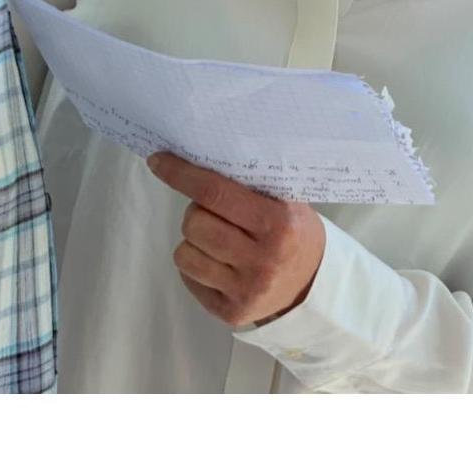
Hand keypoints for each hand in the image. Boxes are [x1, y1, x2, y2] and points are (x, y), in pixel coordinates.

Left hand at [146, 152, 325, 329]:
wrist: (313, 286)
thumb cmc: (293, 231)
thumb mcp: (286, 201)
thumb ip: (250, 185)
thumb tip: (198, 160)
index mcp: (277, 224)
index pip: (216, 193)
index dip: (182, 174)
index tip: (159, 160)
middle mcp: (262, 260)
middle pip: (195, 223)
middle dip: (196, 211)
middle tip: (213, 211)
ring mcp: (245, 290)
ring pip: (185, 253)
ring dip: (194, 240)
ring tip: (216, 238)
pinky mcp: (231, 313)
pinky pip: (188, 278)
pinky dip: (196, 265)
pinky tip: (218, 262)